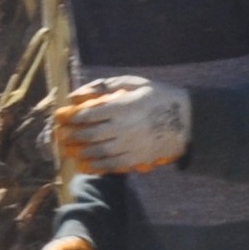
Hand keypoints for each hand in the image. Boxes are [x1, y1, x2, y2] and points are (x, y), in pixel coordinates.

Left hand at [53, 76, 192, 174]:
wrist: (188, 122)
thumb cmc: (159, 97)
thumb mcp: (134, 83)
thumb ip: (105, 86)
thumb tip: (77, 94)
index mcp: (123, 107)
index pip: (89, 114)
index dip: (72, 117)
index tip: (61, 117)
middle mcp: (124, 128)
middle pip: (89, 135)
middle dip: (71, 136)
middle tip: (59, 135)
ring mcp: (130, 146)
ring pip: (98, 152)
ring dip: (79, 152)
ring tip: (67, 150)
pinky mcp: (137, 159)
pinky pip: (112, 165)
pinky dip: (95, 166)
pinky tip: (84, 165)